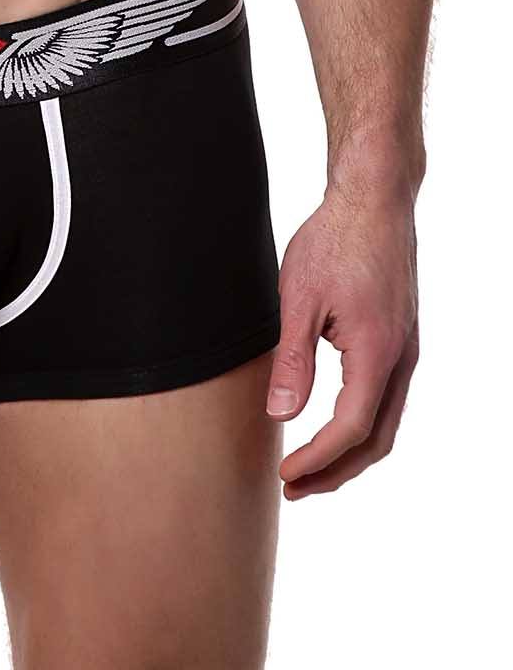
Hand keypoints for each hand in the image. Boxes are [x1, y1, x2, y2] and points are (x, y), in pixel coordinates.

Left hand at [266, 187, 418, 497]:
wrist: (373, 199)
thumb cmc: (334, 239)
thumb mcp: (299, 298)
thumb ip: (293, 360)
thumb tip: (281, 414)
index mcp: (377, 352)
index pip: (350, 429)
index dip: (317, 459)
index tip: (285, 474)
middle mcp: (401, 358)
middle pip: (376, 440)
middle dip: (336, 472)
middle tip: (294, 487)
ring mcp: (406, 348)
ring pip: (386, 422)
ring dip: (349, 452)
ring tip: (309, 466)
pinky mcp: (401, 337)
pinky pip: (388, 398)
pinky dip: (361, 424)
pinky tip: (332, 423)